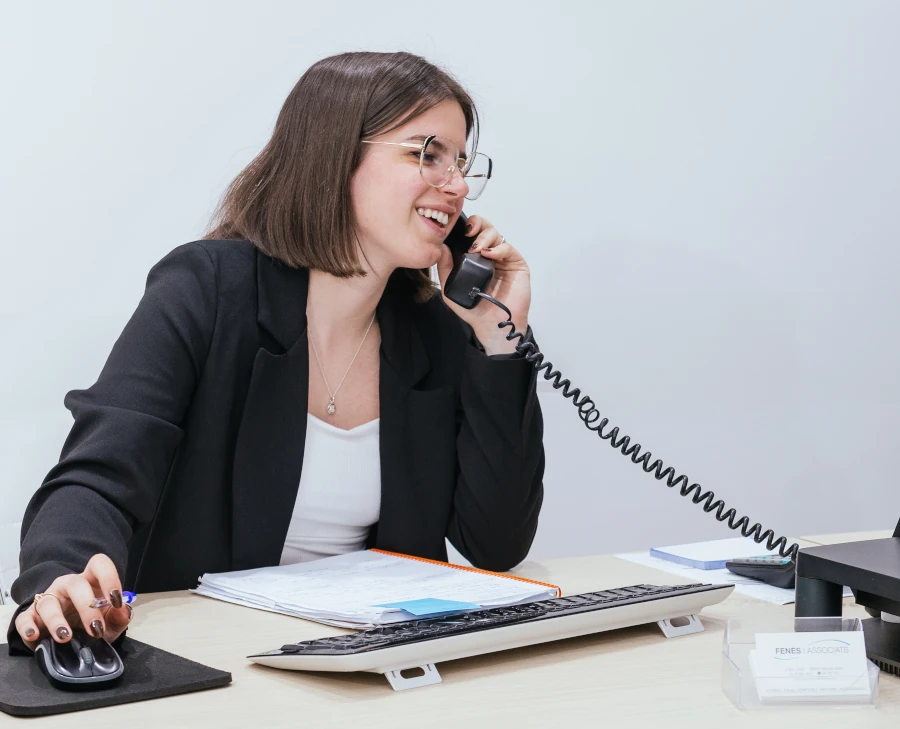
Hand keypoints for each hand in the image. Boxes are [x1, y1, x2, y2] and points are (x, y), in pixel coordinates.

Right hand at [14, 554, 132, 650]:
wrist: (71, 640)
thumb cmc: (93, 624)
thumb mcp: (111, 622)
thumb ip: (120, 616)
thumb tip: (124, 610)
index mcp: (91, 581)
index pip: (99, 564)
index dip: (109, 577)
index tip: (116, 600)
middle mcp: (68, 586)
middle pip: (75, 584)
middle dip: (87, 607)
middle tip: (96, 629)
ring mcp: (48, 599)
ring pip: (48, 602)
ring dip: (57, 620)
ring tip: (65, 637)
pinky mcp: (30, 617)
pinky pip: (24, 618)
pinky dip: (28, 627)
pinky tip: (34, 636)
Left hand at [438, 214, 530, 354]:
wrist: (491, 325)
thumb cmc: (473, 309)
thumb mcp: (450, 290)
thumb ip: (445, 269)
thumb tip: (441, 248)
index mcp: (474, 257)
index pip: (472, 234)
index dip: (466, 227)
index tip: (458, 231)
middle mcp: (489, 254)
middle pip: (485, 228)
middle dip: (477, 225)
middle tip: (469, 233)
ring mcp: (503, 258)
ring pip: (496, 235)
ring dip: (485, 237)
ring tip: (477, 249)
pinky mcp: (516, 264)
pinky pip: (508, 248)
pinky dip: (498, 248)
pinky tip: (489, 255)